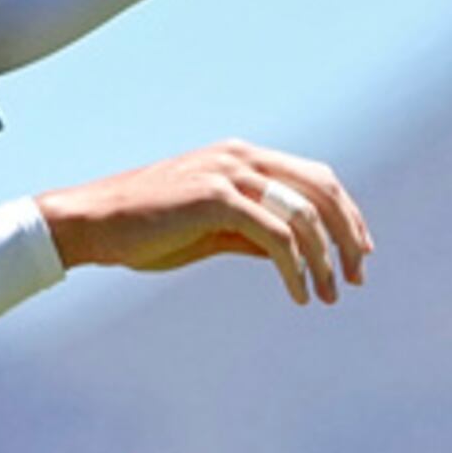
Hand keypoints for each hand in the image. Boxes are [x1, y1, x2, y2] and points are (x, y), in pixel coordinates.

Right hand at [36, 139, 372, 305]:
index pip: (315, 177)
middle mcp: (240, 157)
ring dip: (326, 259)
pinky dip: (295, 268)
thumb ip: (250, 232)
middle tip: (357, 275)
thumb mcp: (208, 229)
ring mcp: (228, 174)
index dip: (346, 213)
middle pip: (322, 189)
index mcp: (241, 157)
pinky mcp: (216, 199)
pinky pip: (275, 236)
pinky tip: (298, 294)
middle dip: (348, 234)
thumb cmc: (144, 228)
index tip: (359, 252)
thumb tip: (291, 253)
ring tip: (331, 295)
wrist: (93, 223)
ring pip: (305, 215)